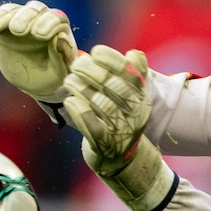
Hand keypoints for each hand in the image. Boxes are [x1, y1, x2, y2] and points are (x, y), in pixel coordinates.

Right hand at [0, 0, 75, 102]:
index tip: (39, 35)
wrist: (36, 82)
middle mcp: (38, 18)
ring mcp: (17, 19)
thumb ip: (62, 56)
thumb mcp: (60, 72)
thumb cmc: (53, 75)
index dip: (48, 24)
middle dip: (24, 18)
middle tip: (17, 31)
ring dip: (1, 17)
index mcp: (58, 27)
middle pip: (32, 10)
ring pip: (10, 10)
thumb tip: (60, 38)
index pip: (55, 18)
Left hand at [62, 44, 152, 172]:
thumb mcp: (127, 97)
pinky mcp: (106, 144)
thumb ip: (123, 76)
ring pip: (102, 104)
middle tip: (76, 65)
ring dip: (82, 89)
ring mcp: (122, 129)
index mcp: (142, 96)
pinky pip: (92, 125)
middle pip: (116, 87)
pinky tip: (69, 102)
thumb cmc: (116, 119)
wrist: (119, 158)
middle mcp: (136, 112)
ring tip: (68, 81)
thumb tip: (116, 54)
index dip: (114, 59)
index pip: (133, 73)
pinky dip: (79, 111)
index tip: (96, 52)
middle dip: (93, 71)